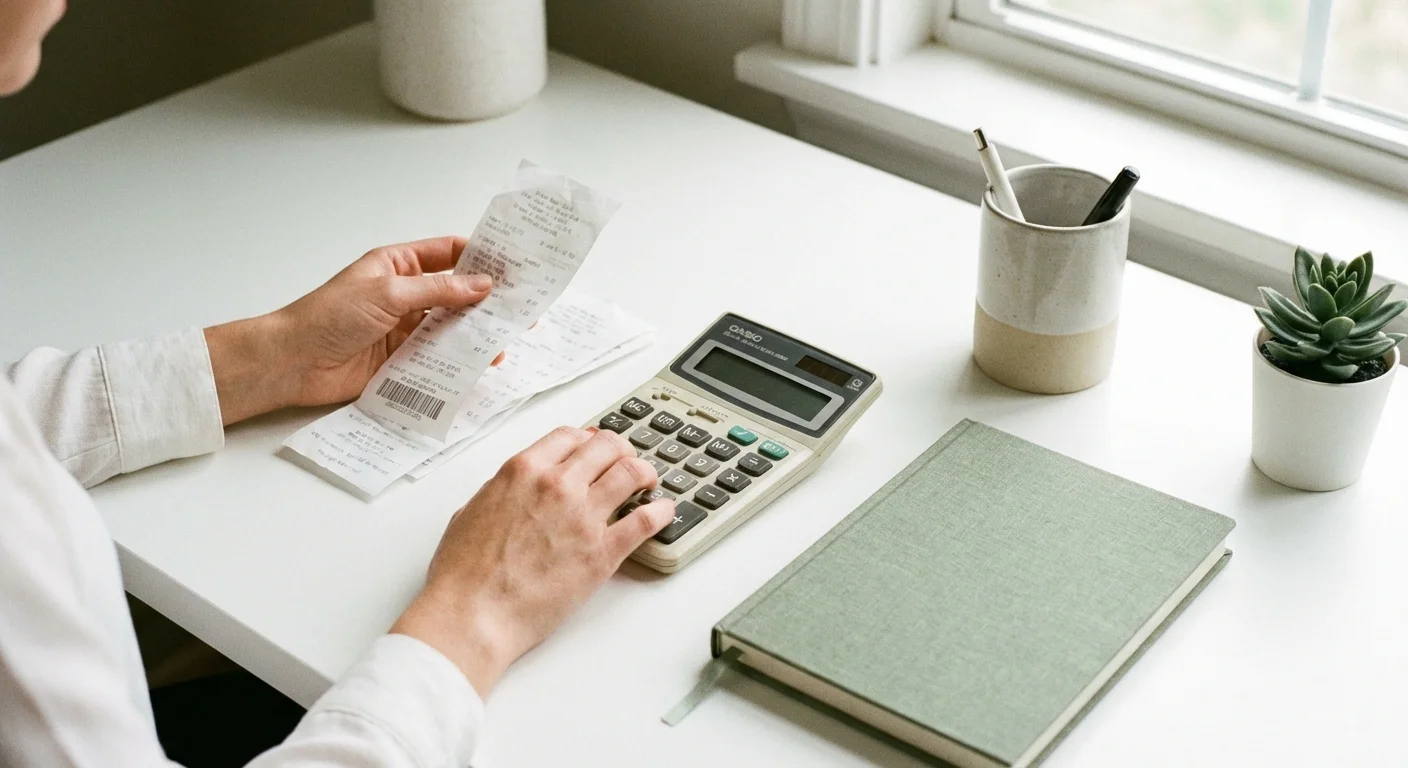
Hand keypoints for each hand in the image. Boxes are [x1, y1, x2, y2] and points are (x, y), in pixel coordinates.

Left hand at [204, 237, 493, 424]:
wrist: (293, 362)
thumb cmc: (328, 316)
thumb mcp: (388, 293)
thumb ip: (438, 291)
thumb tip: (482, 285)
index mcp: (397, 265)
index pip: (448, 254)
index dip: (480, 257)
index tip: (512, 263)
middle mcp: (405, 294)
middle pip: (455, 294)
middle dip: (486, 300)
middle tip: (521, 306)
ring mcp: (404, 328)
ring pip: (449, 329)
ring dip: (475, 334)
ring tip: (505, 339)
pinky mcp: (401, 360)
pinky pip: (436, 358)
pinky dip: (457, 361)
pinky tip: (478, 364)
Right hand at [390, 427, 674, 695]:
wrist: (473, 614)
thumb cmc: (464, 574)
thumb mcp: (471, 511)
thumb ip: (500, 492)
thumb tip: (513, 492)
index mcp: (524, 470)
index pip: (571, 436)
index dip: (589, 439)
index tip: (595, 446)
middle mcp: (557, 485)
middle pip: (608, 448)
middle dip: (621, 451)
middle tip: (626, 461)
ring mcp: (583, 516)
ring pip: (631, 474)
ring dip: (644, 473)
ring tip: (648, 481)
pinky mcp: (602, 552)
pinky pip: (645, 521)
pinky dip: (661, 512)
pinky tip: (664, 511)